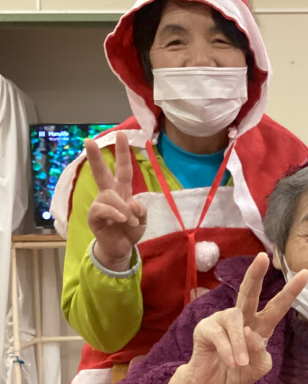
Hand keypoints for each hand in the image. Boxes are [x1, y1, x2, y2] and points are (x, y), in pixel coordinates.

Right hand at [86, 131, 147, 271]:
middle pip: (101, 173)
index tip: (122, 135)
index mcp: (121, 191)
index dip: (123, 153)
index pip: (123, 170)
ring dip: (123, 208)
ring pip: (109, 196)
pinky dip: (115, 213)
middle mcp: (109, 195)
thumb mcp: (142, 220)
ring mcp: (100, 205)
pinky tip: (123, 220)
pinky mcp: (94, 217)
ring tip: (130, 221)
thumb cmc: (130, 231)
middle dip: (96, 157)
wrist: (120, 249)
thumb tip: (131, 204)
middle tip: (89, 141)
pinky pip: (102, 209)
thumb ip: (141, 210)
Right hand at [164, 253, 307, 383]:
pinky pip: (219, 333)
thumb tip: (250, 333)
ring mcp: (222, 321)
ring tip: (240, 363)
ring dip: (240, 343)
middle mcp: (242, 319)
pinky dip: (228, 349)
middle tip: (263, 257)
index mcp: (260, 326)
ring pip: (235, 319)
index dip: (291, 291)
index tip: (306, 273)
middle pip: (249, 293)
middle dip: (256, 274)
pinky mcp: (205, 328)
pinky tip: (231, 362)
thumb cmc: (238, 374)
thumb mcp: (259, 367)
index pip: (277, 306)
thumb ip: (261, 353)